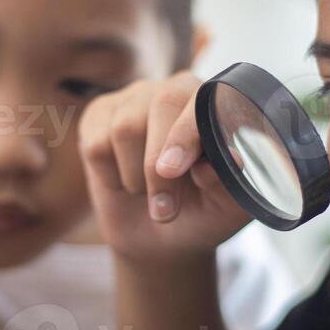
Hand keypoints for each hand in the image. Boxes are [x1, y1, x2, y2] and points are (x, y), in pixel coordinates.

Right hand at [78, 72, 248, 264]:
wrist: (157, 238)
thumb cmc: (199, 212)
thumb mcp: (225, 207)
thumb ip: (232, 180)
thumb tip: (232, 159)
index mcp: (213, 105)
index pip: (200, 100)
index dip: (187, 133)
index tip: (174, 170)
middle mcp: (174, 91)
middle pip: (161, 103)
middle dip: (157, 162)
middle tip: (164, 207)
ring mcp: (134, 100)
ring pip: (125, 128)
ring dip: (136, 177)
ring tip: (148, 193)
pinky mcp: (99, 116)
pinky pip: (97, 144)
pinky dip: (110, 177)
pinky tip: (123, 181)